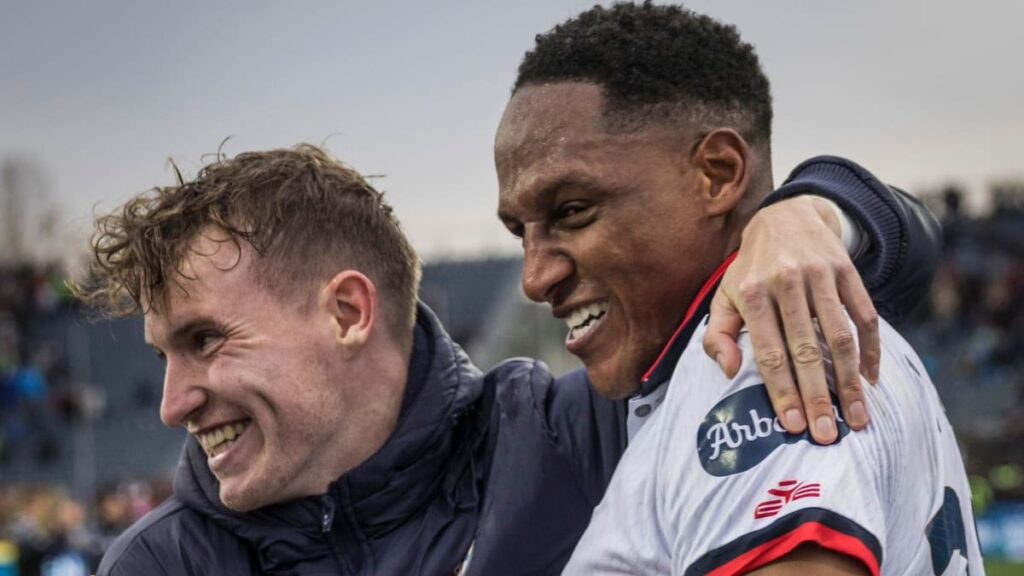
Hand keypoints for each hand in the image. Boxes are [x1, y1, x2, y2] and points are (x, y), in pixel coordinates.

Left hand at [703, 196, 879, 443]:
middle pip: (805, 350)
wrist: (787, 215)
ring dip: (849, 382)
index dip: (781, 390)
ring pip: (839, 337)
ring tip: (857, 419)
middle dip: (817, 397)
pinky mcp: (847, 271)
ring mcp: (820, 275)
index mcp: (752, 293)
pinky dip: (871, 350)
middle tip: (827, 435)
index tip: (793, 425)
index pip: (769, 352)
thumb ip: (717, 334)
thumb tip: (729, 371)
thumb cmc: (751, 270)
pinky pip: (864, 316)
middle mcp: (786, 282)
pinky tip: (870, 380)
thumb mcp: (724, 296)